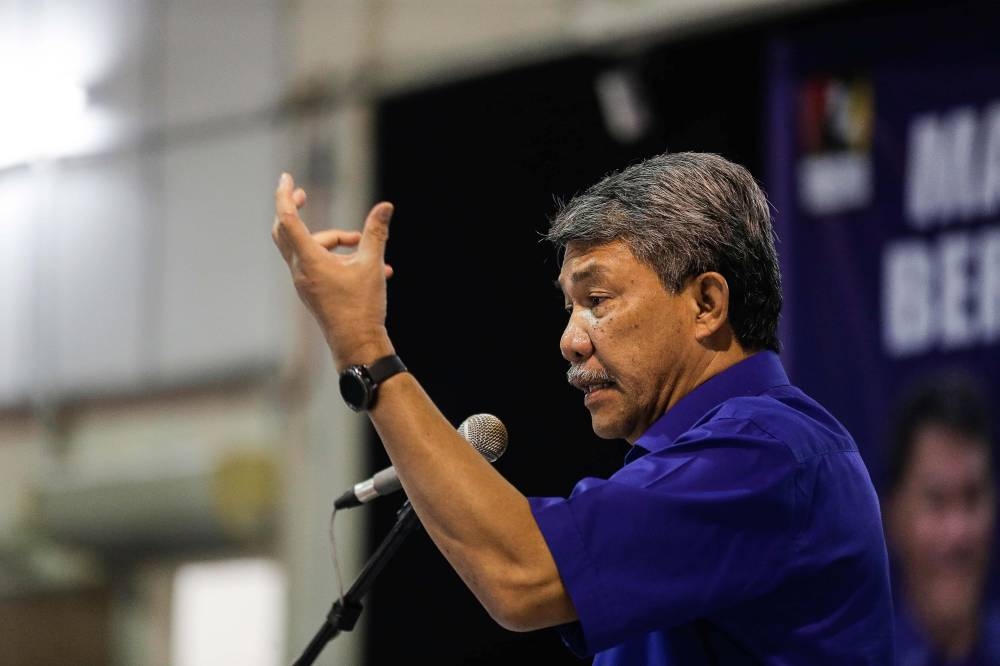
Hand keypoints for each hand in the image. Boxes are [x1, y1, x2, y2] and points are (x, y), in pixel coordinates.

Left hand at [272, 172, 394, 368]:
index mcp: (310, 261)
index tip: (287, 178)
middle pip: (285, 231)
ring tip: (364, 245)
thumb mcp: (372, 265)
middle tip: (304, 194)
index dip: (285, 195)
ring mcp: (304, 282)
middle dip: (294, 210)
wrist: (358, 345)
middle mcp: (300, 270)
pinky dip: (337, 258)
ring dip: (334, 240)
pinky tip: (373, 267)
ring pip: (309, 248)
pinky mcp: (313, 291)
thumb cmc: (363, 307)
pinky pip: (319, 264)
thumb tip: (385, 207)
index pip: (288, 219)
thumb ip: (376, 233)